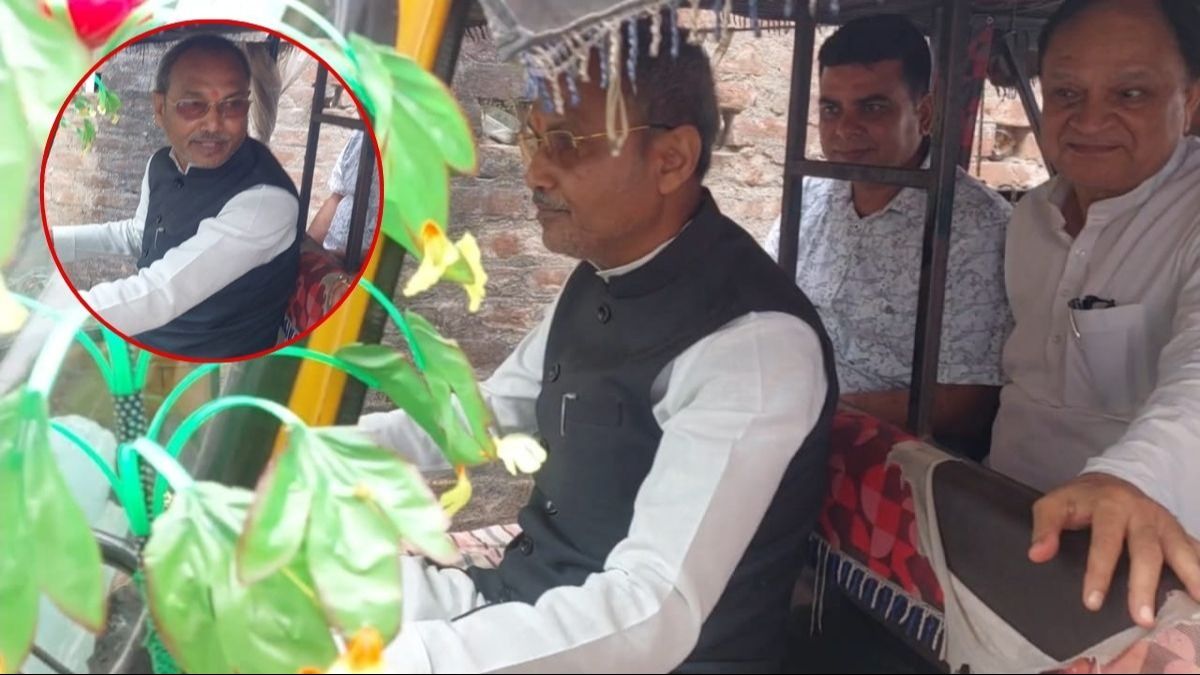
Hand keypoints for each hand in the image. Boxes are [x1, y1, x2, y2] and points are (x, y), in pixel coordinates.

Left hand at [1029, 472, 1199, 626]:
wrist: (1112, 479)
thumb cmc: (1080, 500)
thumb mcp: (1054, 504)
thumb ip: (1045, 527)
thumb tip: (1037, 555)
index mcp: (1110, 506)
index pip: (1105, 541)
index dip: (1098, 572)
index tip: (1091, 603)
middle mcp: (1142, 513)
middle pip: (1147, 550)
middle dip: (1144, 585)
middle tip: (1142, 619)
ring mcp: (1164, 522)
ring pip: (1180, 549)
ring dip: (1192, 576)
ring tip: (1198, 601)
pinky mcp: (1178, 531)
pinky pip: (1195, 549)